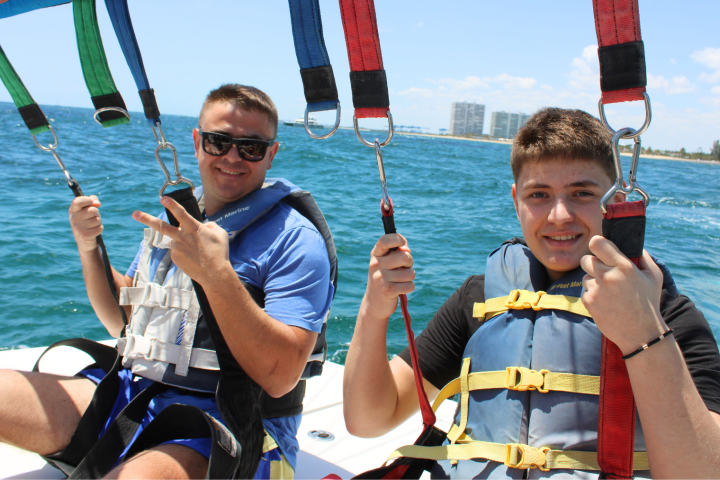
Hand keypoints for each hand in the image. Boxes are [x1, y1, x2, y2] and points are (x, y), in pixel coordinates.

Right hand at [69, 195, 102, 251]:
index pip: (78, 201)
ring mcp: (78, 227)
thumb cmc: (87, 221)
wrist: (84, 241)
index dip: (87, 200)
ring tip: (92, 225)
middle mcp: (73, 218)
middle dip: (97, 214)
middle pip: (93, 210)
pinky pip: (100, 228)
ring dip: (98, 222)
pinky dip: (100, 229)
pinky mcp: (85, 235)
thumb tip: (97, 203)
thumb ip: (92, 201)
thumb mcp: (87, 209)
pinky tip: (94, 231)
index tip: (93, 202)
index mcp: (73, 210)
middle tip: (92, 218)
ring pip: (97, 219)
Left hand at [131, 197, 231, 285]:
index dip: (171, 205)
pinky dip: (185, 251)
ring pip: (176, 239)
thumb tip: (202, 225)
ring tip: (199, 252)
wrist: (215, 275)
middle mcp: (182, 237)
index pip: (180, 214)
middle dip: (146, 219)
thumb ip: (209, 225)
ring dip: (185, 242)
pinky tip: (195, 258)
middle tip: (134, 213)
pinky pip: (178, 250)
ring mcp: (177, 248)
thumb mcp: (219, 233)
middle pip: (161, 226)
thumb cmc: (219, 253)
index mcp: (194, 229)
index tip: (162, 198)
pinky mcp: (175, 257)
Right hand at [359, 234, 415, 321]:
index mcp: (375, 255)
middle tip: (404, 268)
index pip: (385, 240)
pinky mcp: (387, 290)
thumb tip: (407, 249)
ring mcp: (380, 278)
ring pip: (410, 273)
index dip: (397, 238)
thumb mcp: (387, 264)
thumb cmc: (385, 279)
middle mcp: (376, 265)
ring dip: (409, 277)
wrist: (374, 304)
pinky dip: (409, 287)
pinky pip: (410, 285)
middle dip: (409, 263)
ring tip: (399, 281)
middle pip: (405, 256)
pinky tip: (400, 290)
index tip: (403, 243)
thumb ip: (398, 253)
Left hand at [580, 235, 666, 354]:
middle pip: (586, 259)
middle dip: (593, 263)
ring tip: (610, 292)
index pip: (597, 243)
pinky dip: (592, 294)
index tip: (600, 247)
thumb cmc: (648, 302)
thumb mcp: (654, 276)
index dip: (597, 243)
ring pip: (585, 276)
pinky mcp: (589, 302)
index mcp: (624, 266)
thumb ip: (643, 257)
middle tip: (603, 271)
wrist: (641, 334)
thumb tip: (631, 243)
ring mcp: (596, 290)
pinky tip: (606, 302)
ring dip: (594, 281)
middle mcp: (608, 276)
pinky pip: (584, 291)